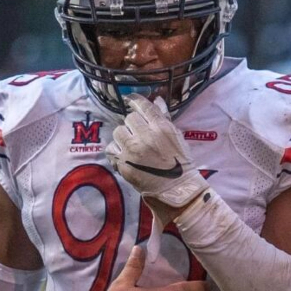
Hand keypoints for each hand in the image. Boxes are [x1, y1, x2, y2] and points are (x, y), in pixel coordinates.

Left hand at [105, 94, 208, 216]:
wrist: (177, 190)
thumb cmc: (179, 163)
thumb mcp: (177, 137)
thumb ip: (164, 118)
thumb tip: (157, 99)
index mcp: (161, 128)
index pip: (143, 106)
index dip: (135, 100)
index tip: (130, 99)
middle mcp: (145, 137)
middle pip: (129, 118)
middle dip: (133, 124)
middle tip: (138, 133)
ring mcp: (132, 151)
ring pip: (118, 132)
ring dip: (123, 136)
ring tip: (131, 145)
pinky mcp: (124, 164)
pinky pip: (111, 150)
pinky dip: (116, 151)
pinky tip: (124, 156)